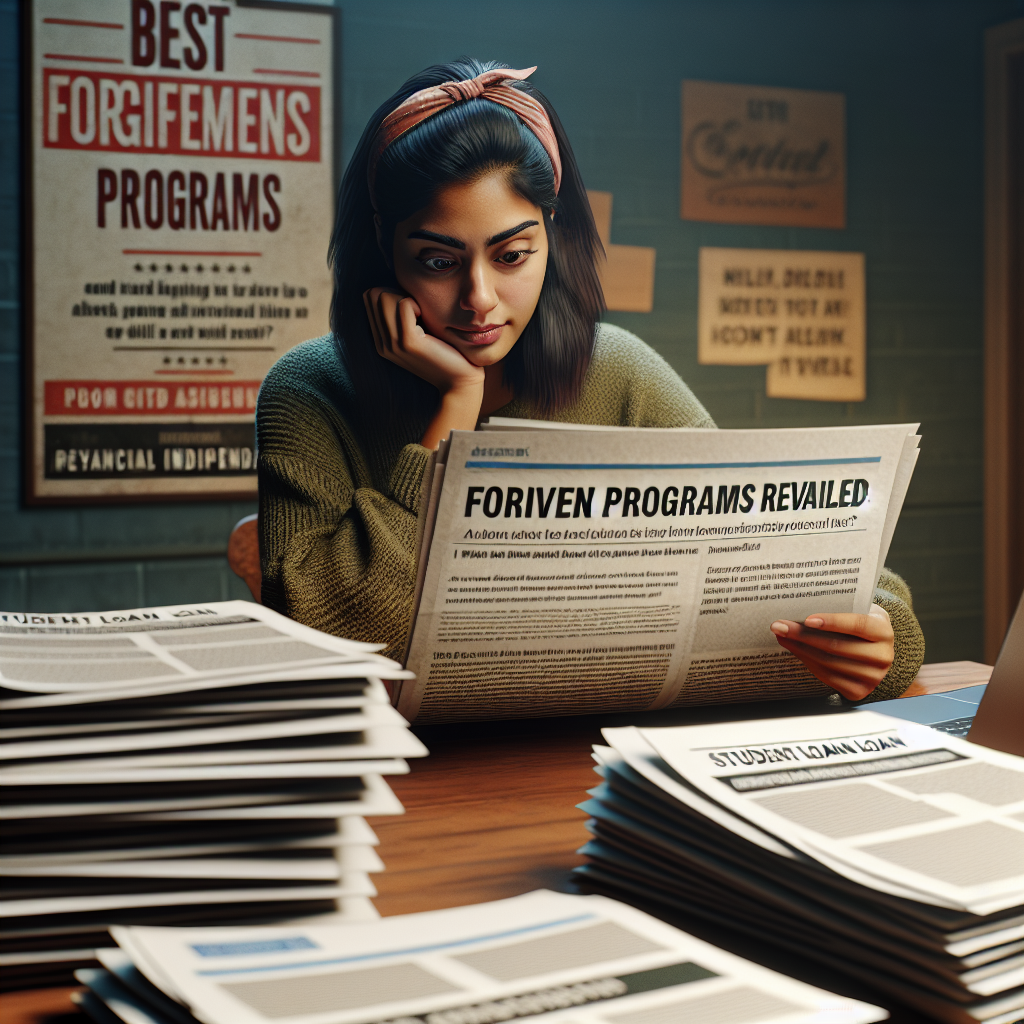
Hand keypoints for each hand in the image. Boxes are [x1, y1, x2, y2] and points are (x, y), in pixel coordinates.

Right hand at [363, 288, 483, 396]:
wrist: (460, 382)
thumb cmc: (447, 354)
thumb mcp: (421, 333)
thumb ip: (405, 317)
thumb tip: (398, 287)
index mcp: (382, 341)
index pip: (370, 298)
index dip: (390, 292)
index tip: (412, 306)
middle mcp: (382, 343)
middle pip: (374, 294)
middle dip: (396, 291)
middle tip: (418, 309)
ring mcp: (392, 343)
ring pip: (384, 296)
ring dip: (406, 297)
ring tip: (422, 314)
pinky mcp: (408, 342)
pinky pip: (403, 304)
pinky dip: (416, 303)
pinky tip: (428, 317)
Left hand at [770, 604, 894, 700]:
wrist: (874, 651)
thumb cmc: (860, 625)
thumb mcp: (859, 612)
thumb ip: (840, 608)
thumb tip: (801, 604)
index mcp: (884, 632)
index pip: (858, 624)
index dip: (832, 621)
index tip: (807, 619)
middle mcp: (883, 656)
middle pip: (837, 647)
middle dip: (803, 635)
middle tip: (780, 626)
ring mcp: (872, 677)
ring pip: (828, 663)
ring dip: (800, 649)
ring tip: (782, 636)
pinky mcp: (859, 691)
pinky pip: (827, 677)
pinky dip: (807, 662)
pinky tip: (794, 650)